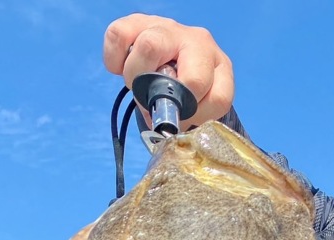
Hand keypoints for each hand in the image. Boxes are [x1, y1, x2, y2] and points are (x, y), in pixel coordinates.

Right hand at [103, 14, 234, 128]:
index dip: (196, 115)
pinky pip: (118, 35)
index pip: (216, 98)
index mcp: (219, 67)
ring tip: (137, 84)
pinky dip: (114, 59)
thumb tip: (164, 124)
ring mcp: (169, 28)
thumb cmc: (184, 90)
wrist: (171, 59)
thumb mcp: (195, 108)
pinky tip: (119, 68)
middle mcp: (198, 42)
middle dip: (168, 99)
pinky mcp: (138, 21)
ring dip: (135, 77)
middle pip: (186, 76)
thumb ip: (188, 118)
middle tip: (155, 101)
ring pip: (149, 47)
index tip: (183, 115)